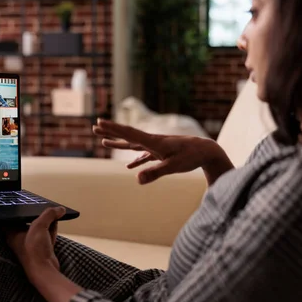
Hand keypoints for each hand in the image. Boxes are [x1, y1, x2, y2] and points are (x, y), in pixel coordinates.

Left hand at [6, 206, 64, 277]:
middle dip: (37, 214)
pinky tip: (57, 221)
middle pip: (29, 222)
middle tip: (44, 205)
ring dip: (47, 221)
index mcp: (13, 233)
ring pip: (40, 228)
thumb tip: (60, 209)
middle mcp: (20, 238)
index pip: (15, 218)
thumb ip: (49, 214)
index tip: (28, 202)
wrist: (44, 270)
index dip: (21, 210)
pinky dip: (52, 228)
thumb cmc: (34, 249)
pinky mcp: (42, 248)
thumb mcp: (39, 226)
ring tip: (54, 211)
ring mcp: (32, 244)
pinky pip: (47, 234)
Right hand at [93, 119, 232, 184]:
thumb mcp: (173, 167)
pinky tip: (130, 167)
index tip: (99, 122)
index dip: (113, 129)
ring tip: (104, 142)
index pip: (128, 134)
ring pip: (133, 145)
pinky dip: (135, 159)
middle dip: (111, 132)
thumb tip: (136, 179)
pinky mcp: (162, 153)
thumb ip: (155, 173)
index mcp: (153, 142)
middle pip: (127, 136)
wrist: (206, 151)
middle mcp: (152, 142)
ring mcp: (156, 147)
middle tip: (95, 126)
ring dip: (119, 143)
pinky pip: (143, 156)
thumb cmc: (191, 157)